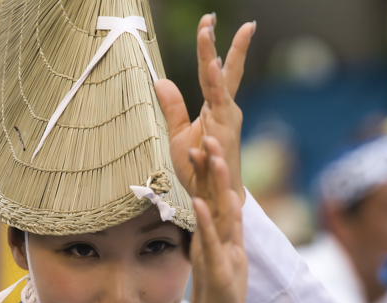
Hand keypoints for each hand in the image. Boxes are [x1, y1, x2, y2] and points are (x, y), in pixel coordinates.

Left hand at [155, 15, 254, 205]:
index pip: (215, 71)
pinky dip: (217, 93)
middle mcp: (226, 111)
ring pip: (220, 88)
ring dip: (216, 65)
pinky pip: (218, 113)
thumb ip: (173, 107)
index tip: (209, 20)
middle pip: (222, 72)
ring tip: (208, 37)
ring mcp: (226, 124)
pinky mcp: (222, 137)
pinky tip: (215, 72)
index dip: (212, 46)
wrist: (215, 199)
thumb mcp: (179, 135)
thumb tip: (160, 80)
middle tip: (211, 19)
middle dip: (219, 45)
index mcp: (217, 108)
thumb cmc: (201, 169)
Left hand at [184, 137, 247, 302]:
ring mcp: (226, 253)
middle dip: (216, 162)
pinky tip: (199, 203)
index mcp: (222, 231)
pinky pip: (212, 243)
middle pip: (221, 194)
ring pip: (222, 212)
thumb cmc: (216, 290)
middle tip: (210, 127)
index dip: (210, 164)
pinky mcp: (223, 272)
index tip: (202, 131)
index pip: (216, 192)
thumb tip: (206, 202)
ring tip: (212, 154)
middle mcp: (226, 237)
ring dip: (217, 183)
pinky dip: (206, 222)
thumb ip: (209, 227)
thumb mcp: (211, 252)